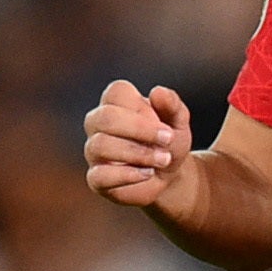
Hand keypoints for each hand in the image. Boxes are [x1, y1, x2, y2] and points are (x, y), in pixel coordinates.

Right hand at [83, 81, 194, 207]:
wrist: (168, 176)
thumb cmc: (167, 141)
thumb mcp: (178, 121)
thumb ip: (171, 104)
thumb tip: (158, 92)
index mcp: (116, 102)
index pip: (116, 92)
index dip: (142, 109)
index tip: (167, 127)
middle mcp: (98, 123)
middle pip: (105, 117)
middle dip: (140, 129)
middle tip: (168, 140)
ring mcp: (94, 151)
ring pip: (101, 145)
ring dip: (137, 153)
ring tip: (164, 159)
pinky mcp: (95, 178)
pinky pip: (99, 175)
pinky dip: (127, 175)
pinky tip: (148, 173)